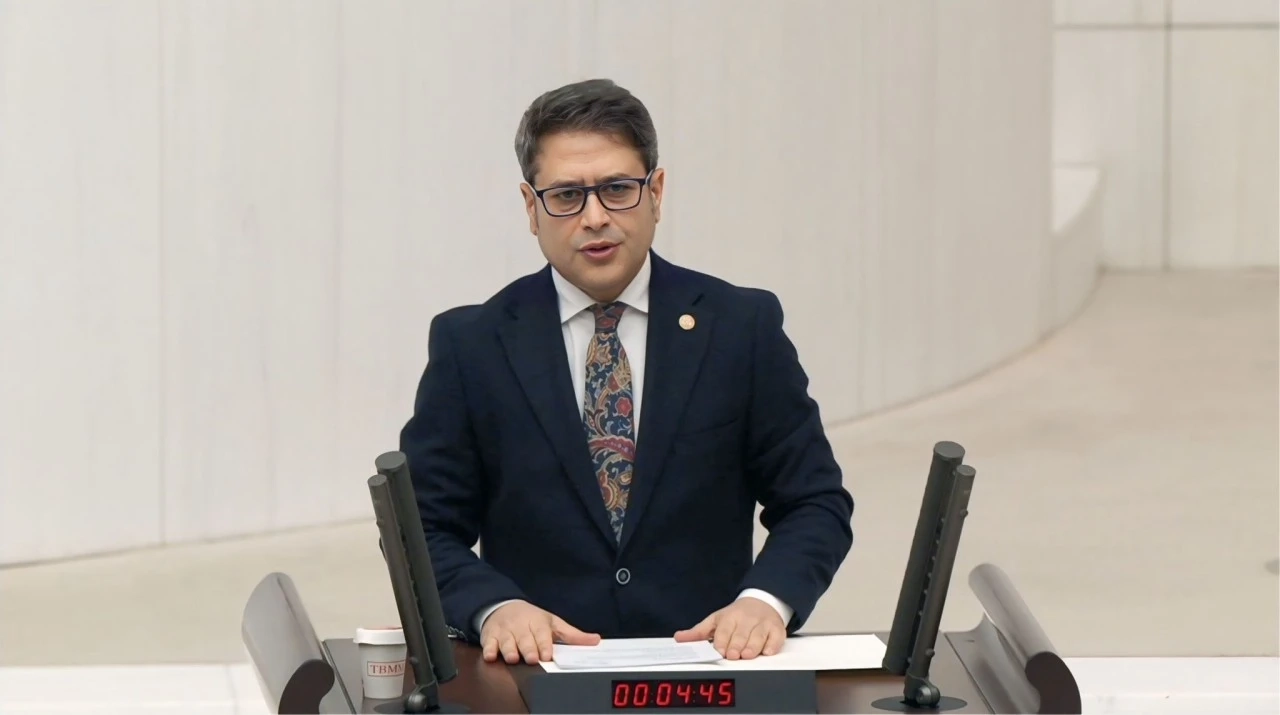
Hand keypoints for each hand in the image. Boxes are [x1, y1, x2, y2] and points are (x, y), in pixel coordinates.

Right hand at [480, 600, 599, 663]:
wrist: (503, 606)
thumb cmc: (531, 619)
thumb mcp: (553, 623)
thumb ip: (572, 635)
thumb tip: (595, 640)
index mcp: (538, 622)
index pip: (542, 633)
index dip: (544, 644)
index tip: (546, 654)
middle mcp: (521, 626)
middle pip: (524, 638)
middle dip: (527, 648)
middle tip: (531, 658)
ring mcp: (505, 631)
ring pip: (506, 641)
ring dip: (509, 650)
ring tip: (512, 658)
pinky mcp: (491, 636)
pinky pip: (488, 643)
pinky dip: (489, 649)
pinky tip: (491, 656)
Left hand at [673, 597, 785, 659]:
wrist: (761, 602)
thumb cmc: (736, 616)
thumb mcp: (716, 621)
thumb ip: (698, 632)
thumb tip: (679, 638)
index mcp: (729, 617)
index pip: (724, 630)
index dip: (721, 640)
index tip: (719, 650)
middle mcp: (746, 620)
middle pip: (741, 634)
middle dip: (736, 645)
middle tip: (732, 655)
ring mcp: (763, 625)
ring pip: (758, 636)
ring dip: (753, 646)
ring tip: (746, 655)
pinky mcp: (776, 630)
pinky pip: (776, 638)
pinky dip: (772, 645)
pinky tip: (767, 651)